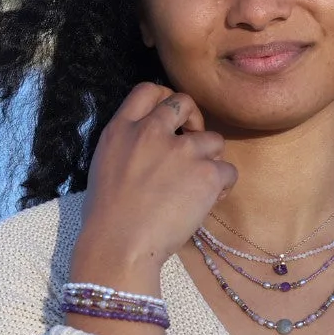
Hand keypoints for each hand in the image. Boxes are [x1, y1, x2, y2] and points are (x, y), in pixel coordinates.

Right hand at [70, 82, 237, 294]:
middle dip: (194, 119)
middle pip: (184, 102)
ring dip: (210, 159)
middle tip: (193, 142)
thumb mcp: (105, 166)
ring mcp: (183, 150)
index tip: (172, 118)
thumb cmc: (107, 217)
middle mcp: (153, 132)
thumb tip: (152, 146)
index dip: (165, 99)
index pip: (148, 90)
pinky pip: (228, 170)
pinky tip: (206, 201)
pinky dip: (222, 186)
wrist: (120, 244)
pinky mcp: (207, 173)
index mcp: (121, 129)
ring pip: (214, 139)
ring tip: (198, 185)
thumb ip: (128, 146)